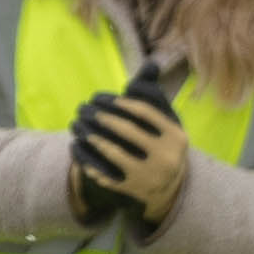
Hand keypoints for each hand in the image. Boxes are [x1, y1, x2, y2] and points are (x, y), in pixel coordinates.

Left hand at [68, 90, 192, 227]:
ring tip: (78, 126)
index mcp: (176, 136)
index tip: (100, 98)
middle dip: (102, 117)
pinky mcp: (134, 189)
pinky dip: (88, 161)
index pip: (145, 112)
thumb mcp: (168, 123)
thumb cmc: (164, 145)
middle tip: (84, 109)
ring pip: (114, 153)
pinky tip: (77, 147)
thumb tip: (151, 63)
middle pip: (128, 131)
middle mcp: (166, 157)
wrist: (171, 188)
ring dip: (92, 137)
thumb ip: (156, 95)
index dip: (120, 103)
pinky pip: (104, 174)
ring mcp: (150, 176)